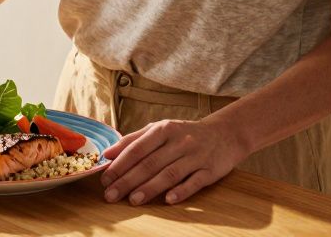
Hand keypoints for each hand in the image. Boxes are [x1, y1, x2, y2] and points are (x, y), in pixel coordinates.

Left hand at [99, 116, 248, 205]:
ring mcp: (196, 156)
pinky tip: (168, 200)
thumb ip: (133, 140)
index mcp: (163, 129)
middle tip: (111, 195)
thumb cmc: (184, 133)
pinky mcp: (210, 170)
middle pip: (150, 163)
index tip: (104, 179)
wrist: (225, 134)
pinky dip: (181, 191)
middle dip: (128, 180)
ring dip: (150, 188)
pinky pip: (194, 182)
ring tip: (133, 200)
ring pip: (170, 173)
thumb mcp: (160, 129)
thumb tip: (108, 154)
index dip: (119, 165)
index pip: (137, 148)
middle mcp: (179, 141)